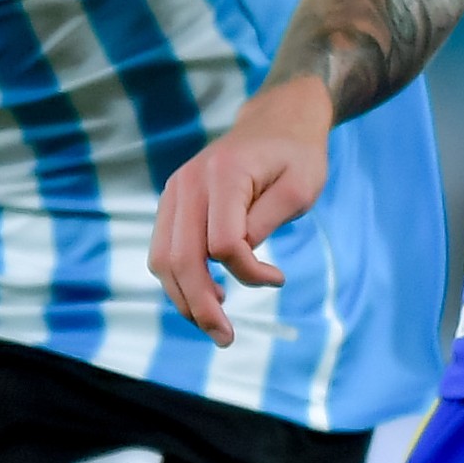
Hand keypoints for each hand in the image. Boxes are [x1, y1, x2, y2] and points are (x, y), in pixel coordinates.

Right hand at [151, 79, 334, 346]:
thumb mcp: (300, 189)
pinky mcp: (173, 203)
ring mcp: (175, 191)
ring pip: (163, 259)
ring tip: (215, 325)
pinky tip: (208, 296)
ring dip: (184, 299)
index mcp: (223, 174)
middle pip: (181, 258)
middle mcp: (188, 182)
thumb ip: (266, 223)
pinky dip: (180, 281)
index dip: (250, 273)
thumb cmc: (296, 156)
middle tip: (226, 339)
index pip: (224, 244)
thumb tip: (235, 261)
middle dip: (201, 306)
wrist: (276, 122)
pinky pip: (164, 250)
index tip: (279, 278)